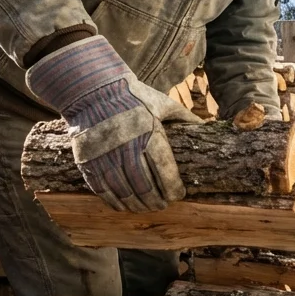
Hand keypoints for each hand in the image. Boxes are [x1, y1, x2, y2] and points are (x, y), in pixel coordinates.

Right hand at [26, 36, 202, 212]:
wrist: (91, 88)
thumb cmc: (132, 96)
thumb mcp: (161, 102)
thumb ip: (184, 116)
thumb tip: (207, 125)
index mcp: (148, 133)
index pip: (165, 171)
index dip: (174, 188)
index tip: (179, 195)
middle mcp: (126, 147)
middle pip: (144, 186)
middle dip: (157, 200)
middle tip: (163, 205)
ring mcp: (104, 156)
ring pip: (124, 192)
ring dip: (138, 205)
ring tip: (147, 207)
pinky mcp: (87, 161)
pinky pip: (102, 190)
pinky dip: (115, 202)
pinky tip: (125, 206)